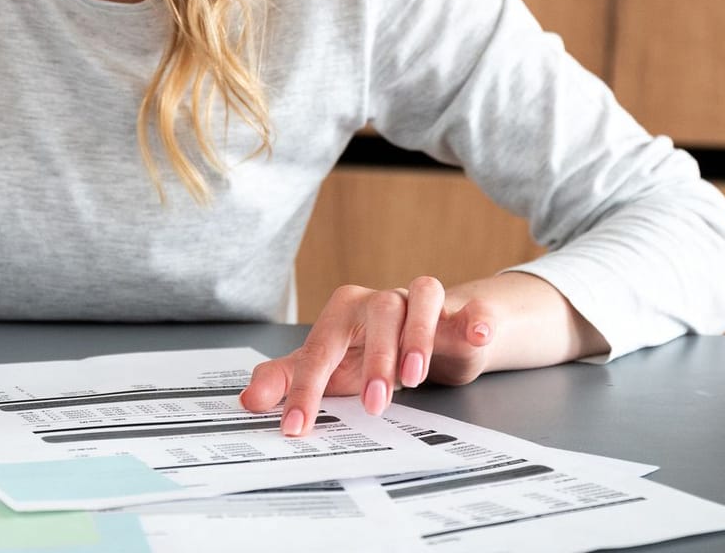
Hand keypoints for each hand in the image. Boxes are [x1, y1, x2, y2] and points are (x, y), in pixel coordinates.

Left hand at [238, 276, 495, 435]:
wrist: (420, 339)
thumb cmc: (367, 352)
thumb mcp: (327, 368)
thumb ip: (289, 380)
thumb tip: (249, 398)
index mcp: (342, 313)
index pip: (320, 349)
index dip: (305, 390)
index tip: (296, 427)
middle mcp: (381, 301)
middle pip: (378, 313)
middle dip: (376, 359)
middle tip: (375, 404)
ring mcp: (420, 303)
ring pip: (422, 297)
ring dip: (418, 334)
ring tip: (414, 377)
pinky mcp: (457, 313)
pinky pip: (469, 307)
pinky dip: (475, 317)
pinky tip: (476, 333)